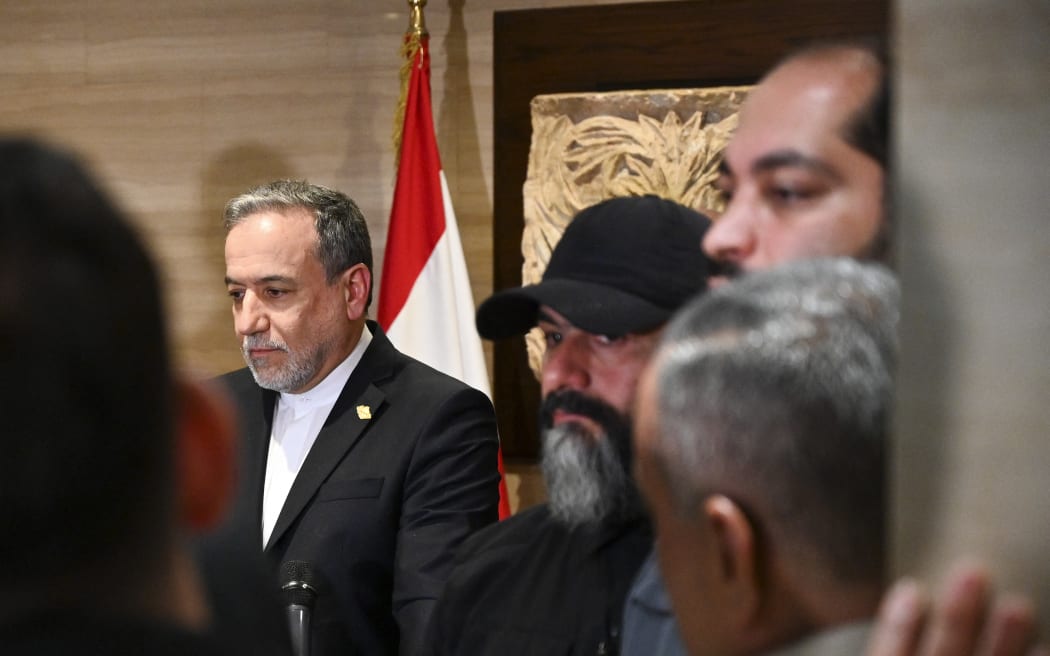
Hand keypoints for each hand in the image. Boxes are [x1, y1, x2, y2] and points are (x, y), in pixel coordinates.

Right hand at [866, 560, 1046, 655]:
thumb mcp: (886, 652)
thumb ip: (890, 639)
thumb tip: (905, 588)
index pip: (888, 655)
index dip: (897, 627)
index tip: (911, 590)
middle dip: (958, 618)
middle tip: (974, 574)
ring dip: (1001, 642)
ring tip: (1017, 607)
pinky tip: (1041, 649)